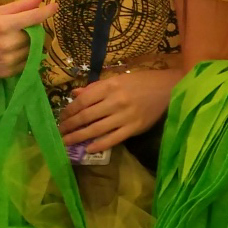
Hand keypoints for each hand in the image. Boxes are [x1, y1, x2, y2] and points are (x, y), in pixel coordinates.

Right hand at [0, 0, 56, 78]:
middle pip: (34, 35)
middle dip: (31, 30)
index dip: (46, 12)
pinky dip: (24, 56)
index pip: (32, 18)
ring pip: (32, 49)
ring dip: (29, 44)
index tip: (56, 7)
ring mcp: (8, 60)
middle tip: (20, 28)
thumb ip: (18, 7)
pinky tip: (11, 52)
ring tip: (14, 40)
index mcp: (2, 25)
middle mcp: (7, 44)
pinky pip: (27, 62)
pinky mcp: (8, 72)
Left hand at [58, 68, 179, 153]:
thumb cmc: (141, 82)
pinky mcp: (134, 128)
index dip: (69, 110)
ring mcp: (125, 116)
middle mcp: (115, 101)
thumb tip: (74, 94)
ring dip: (79, 137)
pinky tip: (88, 148)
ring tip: (67, 143)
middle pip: (86, 116)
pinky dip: (99, 145)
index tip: (61, 117)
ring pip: (96, 129)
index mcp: (110, 86)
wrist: (167, 88)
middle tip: (59, 133)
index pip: (83, 100)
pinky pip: (113, 139)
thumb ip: (96, 87)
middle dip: (70, 126)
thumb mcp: (117, 79)